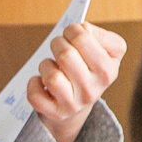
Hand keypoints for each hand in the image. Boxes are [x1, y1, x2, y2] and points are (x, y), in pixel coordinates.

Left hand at [27, 23, 125, 141]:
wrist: (79, 102)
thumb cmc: (88, 69)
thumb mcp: (105, 51)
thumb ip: (98, 34)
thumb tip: (83, 29)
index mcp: (108, 69)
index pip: (83, 36)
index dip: (72, 30)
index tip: (73, 36)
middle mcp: (94, 89)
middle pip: (65, 54)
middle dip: (57, 44)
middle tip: (60, 49)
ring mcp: (75, 104)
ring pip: (50, 76)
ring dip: (45, 65)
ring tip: (53, 67)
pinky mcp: (56, 113)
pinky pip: (35, 95)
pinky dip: (33, 84)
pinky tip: (42, 82)